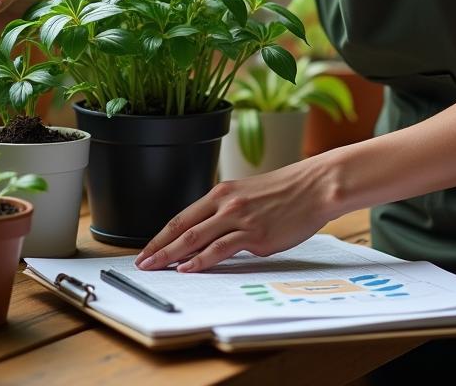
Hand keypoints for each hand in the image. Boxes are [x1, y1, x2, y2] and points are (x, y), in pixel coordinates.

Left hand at [134, 158, 333, 272]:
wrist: (314, 187)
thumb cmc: (285, 192)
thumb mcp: (248, 195)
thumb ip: (226, 212)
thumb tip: (207, 236)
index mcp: (222, 192)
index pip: (182, 216)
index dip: (161, 235)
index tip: (146, 250)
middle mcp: (226, 203)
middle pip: (182, 228)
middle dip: (159, 248)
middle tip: (141, 264)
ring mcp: (240, 219)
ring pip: (196, 238)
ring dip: (172, 256)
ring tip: (157, 269)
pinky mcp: (255, 235)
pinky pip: (220, 249)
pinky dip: (200, 260)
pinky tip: (188, 268)